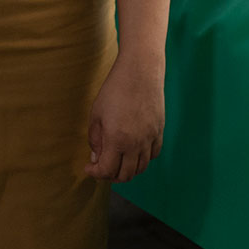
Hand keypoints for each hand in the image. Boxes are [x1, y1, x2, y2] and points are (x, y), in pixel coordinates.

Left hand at [85, 54, 164, 182]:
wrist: (140, 72)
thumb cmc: (115, 89)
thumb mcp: (96, 113)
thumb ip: (95, 139)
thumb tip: (96, 157)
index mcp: (117, 140)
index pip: (106, 170)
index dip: (95, 173)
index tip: (88, 168)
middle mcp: (136, 144)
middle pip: (125, 175)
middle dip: (110, 176)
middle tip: (101, 168)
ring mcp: (150, 139)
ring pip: (141, 168)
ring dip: (127, 170)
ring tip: (116, 162)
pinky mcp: (159, 133)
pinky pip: (153, 155)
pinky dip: (142, 160)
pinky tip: (132, 152)